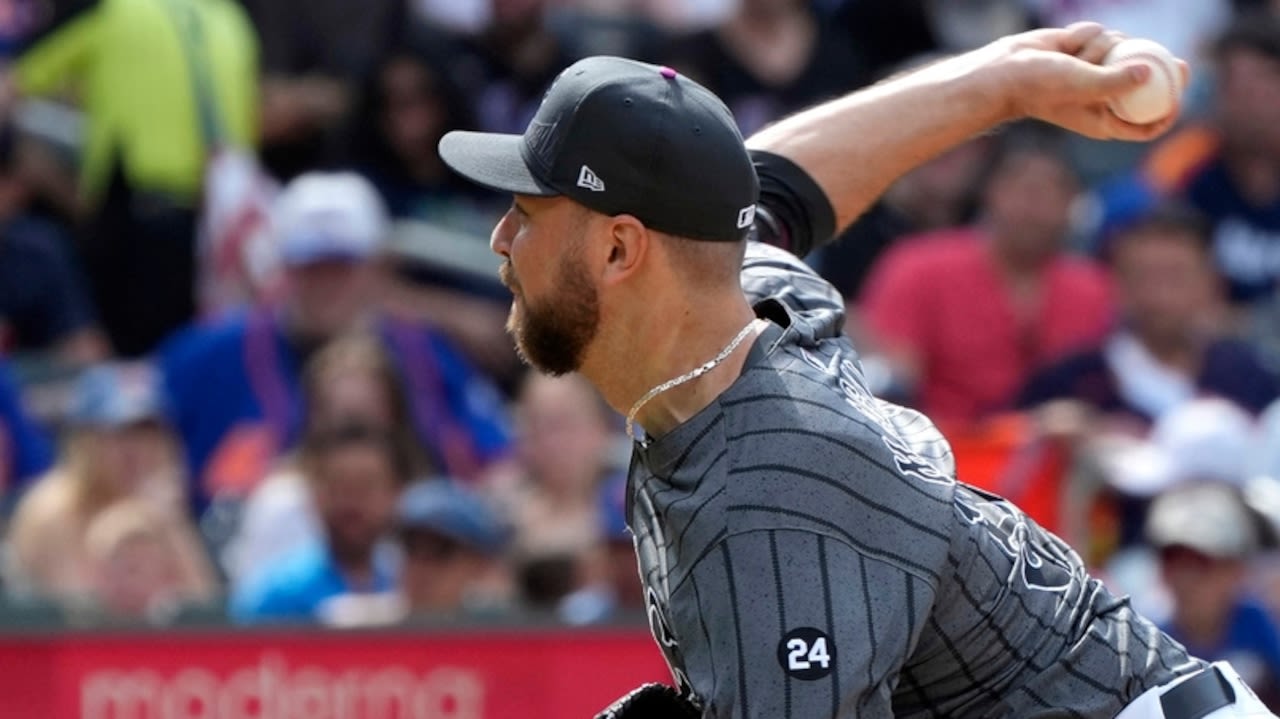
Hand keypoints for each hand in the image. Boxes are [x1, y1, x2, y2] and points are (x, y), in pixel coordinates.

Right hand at [994, 22, 1189, 140]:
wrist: (1008, 69)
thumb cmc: (1041, 86)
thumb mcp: (1082, 86)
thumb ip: (1116, 81)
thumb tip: (1148, 72)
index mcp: (1104, 118)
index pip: (1143, 124)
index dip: (1167, 112)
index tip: (1181, 94)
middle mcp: (1103, 96)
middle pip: (1145, 85)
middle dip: (1163, 72)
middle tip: (1181, 64)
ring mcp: (1096, 71)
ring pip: (1121, 48)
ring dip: (1101, 46)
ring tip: (1075, 55)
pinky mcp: (1086, 51)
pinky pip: (1102, 33)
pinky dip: (1086, 34)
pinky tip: (1066, 43)